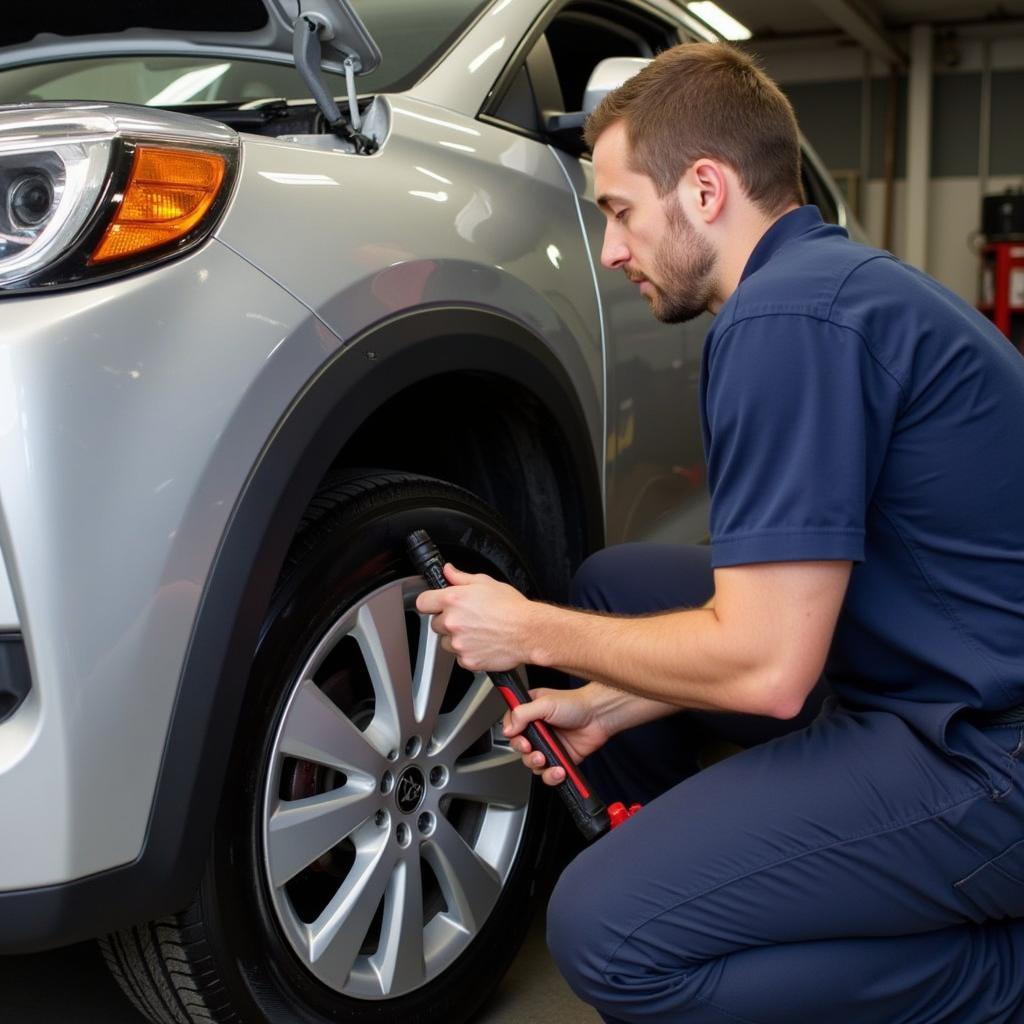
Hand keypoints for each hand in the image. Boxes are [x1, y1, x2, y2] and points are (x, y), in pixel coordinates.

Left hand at [414, 563, 534, 671]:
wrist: (528, 632)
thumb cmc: (512, 607)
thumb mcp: (486, 582)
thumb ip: (461, 577)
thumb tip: (448, 571)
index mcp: (453, 599)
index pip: (423, 602)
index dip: (430, 603)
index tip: (436, 605)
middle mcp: (452, 622)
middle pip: (435, 624)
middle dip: (448, 621)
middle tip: (468, 618)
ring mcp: (458, 643)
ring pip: (446, 642)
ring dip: (456, 638)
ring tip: (478, 632)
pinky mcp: (467, 660)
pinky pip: (459, 657)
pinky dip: (468, 653)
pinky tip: (483, 643)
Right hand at [501, 685, 611, 786]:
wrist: (598, 716)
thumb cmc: (576, 704)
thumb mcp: (544, 703)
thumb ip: (522, 714)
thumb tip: (508, 729)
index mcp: (530, 712)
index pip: (511, 726)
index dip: (512, 734)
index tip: (520, 736)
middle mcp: (537, 729)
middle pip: (519, 747)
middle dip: (524, 751)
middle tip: (532, 748)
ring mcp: (548, 745)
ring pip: (531, 763)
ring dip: (537, 764)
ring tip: (545, 759)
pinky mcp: (559, 759)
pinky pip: (548, 773)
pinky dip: (550, 775)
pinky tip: (557, 769)